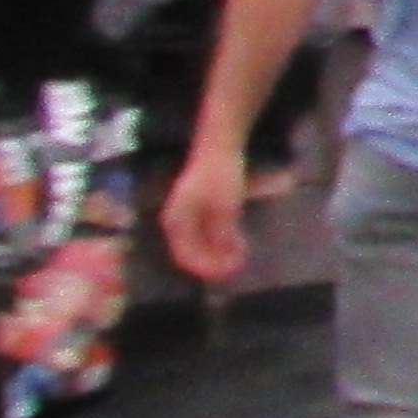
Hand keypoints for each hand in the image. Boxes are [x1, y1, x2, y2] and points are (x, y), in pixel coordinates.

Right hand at [162, 142, 247, 283]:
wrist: (220, 145)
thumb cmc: (220, 174)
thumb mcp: (226, 206)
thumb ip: (224, 234)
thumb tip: (225, 258)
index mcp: (176, 221)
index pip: (186, 256)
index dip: (207, 268)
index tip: (229, 272)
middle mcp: (177, 222)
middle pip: (191, 253)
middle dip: (214, 262)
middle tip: (238, 266)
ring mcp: (186, 216)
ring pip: (200, 245)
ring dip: (218, 253)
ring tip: (241, 256)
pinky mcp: (197, 211)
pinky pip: (205, 234)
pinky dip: (220, 242)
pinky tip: (238, 243)